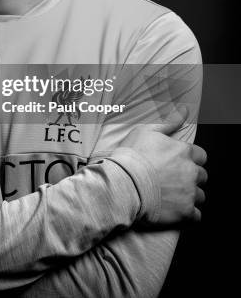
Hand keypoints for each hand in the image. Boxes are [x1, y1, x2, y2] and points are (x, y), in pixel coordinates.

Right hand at [120, 107, 207, 223]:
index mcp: (184, 151)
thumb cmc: (132, 156)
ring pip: (200, 196)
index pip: (200, 155)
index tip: (177, 163)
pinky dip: (188, 214)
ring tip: (172, 195)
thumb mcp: (146, 131)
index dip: (189, 159)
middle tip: (173, 179)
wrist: (122, 184)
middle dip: (191, 177)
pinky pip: (196, 216)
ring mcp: (189, 193)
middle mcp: (191, 172)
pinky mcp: (185, 212)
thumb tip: (186, 110)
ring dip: (190, 196)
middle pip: (202, 176)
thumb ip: (170, 122)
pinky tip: (174, 209)